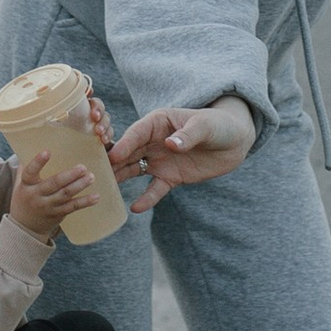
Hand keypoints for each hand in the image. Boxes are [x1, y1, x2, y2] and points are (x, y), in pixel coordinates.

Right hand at [7, 142, 95, 240]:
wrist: (24, 227)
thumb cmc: (24, 197)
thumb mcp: (21, 183)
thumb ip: (27, 166)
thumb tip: (33, 142)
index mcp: (26, 184)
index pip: (30, 172)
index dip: (38, 162)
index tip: (47, 151)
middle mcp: (36, 195)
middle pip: (53, 184)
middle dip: (69, 176)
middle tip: (83, 167)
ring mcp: (48, 206)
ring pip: (65, 195)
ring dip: (80, 186)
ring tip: (91, 177)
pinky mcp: (58, 214)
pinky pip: (73, 207)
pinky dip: (85, 202)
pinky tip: (96, 197)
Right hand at [107, 98, 255, 208]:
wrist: (236, 141)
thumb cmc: (219, 124)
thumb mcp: (205, 126)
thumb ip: (188, 135)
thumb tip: (171, 145)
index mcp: (158, 122)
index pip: (136, 133)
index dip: (124, 144)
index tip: (110, 156)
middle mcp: (153, 141)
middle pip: (128, 152)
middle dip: (112, 163)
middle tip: (95, 175)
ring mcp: (160, 160)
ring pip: (134, 170)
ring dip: (120, 180)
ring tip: (105, 192)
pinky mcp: (171, 177)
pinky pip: (155, 189)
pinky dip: (147, 198)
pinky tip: (136, 208)